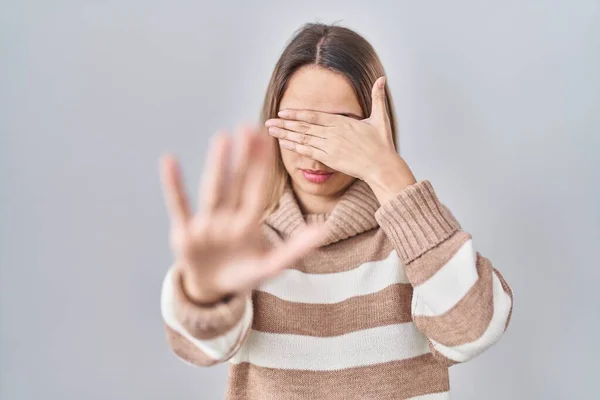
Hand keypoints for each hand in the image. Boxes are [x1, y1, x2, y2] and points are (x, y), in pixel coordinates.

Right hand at [159, 126, 325, 303]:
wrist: (213, 290)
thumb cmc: (244, 274)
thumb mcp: (271, 265)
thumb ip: (296, 249)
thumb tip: (324, 231)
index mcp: (248, 223)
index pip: (257, 190)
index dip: (263, 167)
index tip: (268, 140)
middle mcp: (228, 217)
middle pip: (237, 183)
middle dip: (244, 158)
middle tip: (249, 126)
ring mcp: (206, 224)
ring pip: (212, 190)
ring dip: (217, 165)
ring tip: (222, 137)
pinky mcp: (185, 233)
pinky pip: (179, 206)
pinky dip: (174, 185)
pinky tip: (169, 160)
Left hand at [265, 77, 416, 203]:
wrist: (382, 166)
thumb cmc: (382, 144)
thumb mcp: (380, 118)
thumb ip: (377, 97)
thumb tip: (382, 78)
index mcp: (342, 123)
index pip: (314, 116)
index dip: (297, 114)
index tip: (283, 112)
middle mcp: (333, 133)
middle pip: (304, 127)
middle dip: (284, 124)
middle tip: (268, 121)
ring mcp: (330, 147)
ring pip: (303, 139)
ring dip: (285, 134)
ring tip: (271, 131)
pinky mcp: (330, 159)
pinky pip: (308, 152)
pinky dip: (295, 147)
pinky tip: (284, 144)